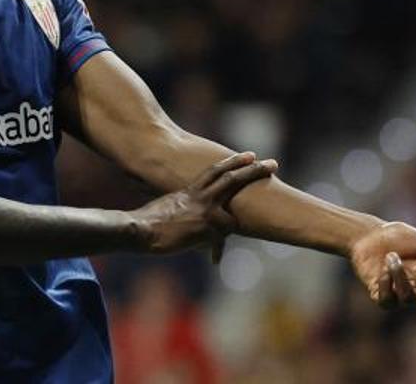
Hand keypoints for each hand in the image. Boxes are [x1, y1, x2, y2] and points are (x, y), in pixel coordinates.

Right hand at [131, 152, 276, 261]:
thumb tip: (193, 218)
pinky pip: (219, 241)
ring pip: (233, 209)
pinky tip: (215, 260)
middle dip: (254, 170)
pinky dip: (216, 251)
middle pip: (232, 178)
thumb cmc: (148, 222)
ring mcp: (205, 211)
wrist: (142, 230)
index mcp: (191, 190)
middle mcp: (201, 196)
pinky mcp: (206, 228)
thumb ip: (184, 207)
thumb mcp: (168, 207)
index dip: (233, 162)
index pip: (216, 171)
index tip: (249, 155)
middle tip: (273, 163)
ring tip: (261, 208)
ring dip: (240, 213)